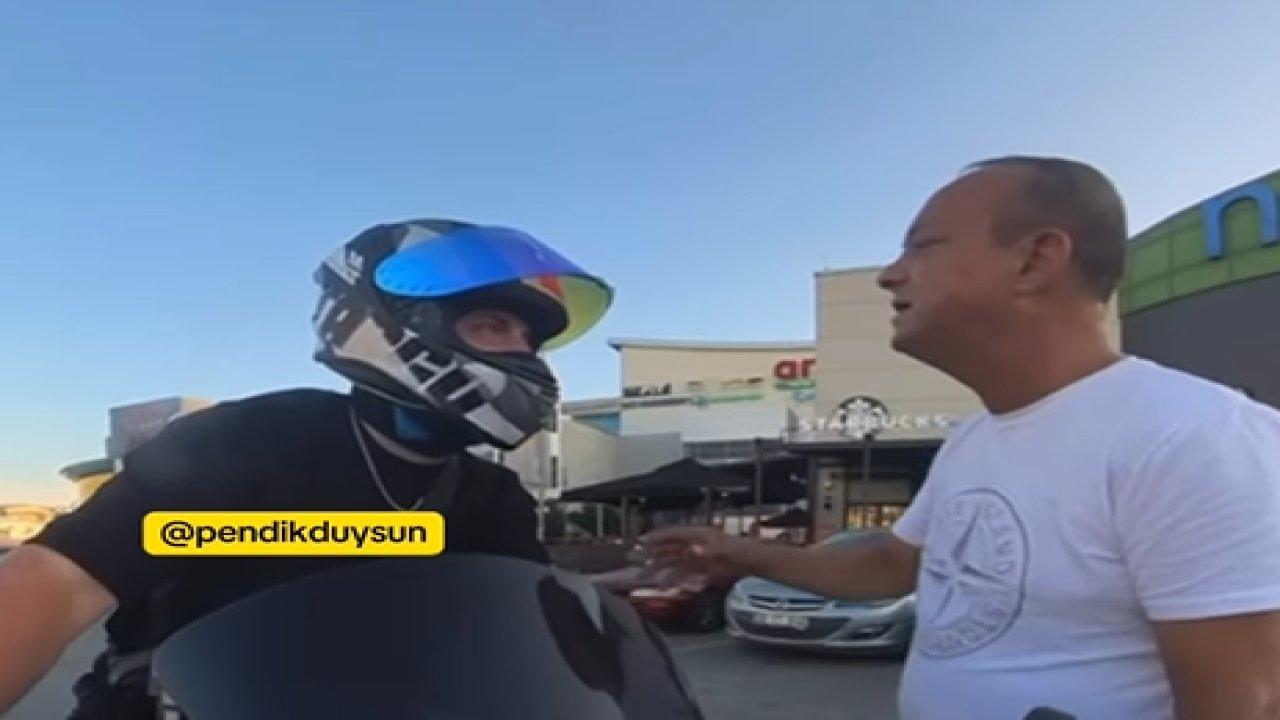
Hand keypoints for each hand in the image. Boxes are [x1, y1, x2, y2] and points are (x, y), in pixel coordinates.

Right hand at [638, 526, 759, 582]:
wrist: (752, 562)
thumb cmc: (740, 552)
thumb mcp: (723, 551)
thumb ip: (706, 551)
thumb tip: (692, 550)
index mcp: (699, 535)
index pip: (674, 534)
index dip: (657, 537)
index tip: (642, 540)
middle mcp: (695, 544)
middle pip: (671, 547)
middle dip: (654, 552)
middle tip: (637, 557)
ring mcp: (698, 556)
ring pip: (674, 561)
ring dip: (661, 566)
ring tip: (646, 573)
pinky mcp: (702, 568)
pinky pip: (683, 573)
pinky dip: (673, 578)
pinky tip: (665, 585)